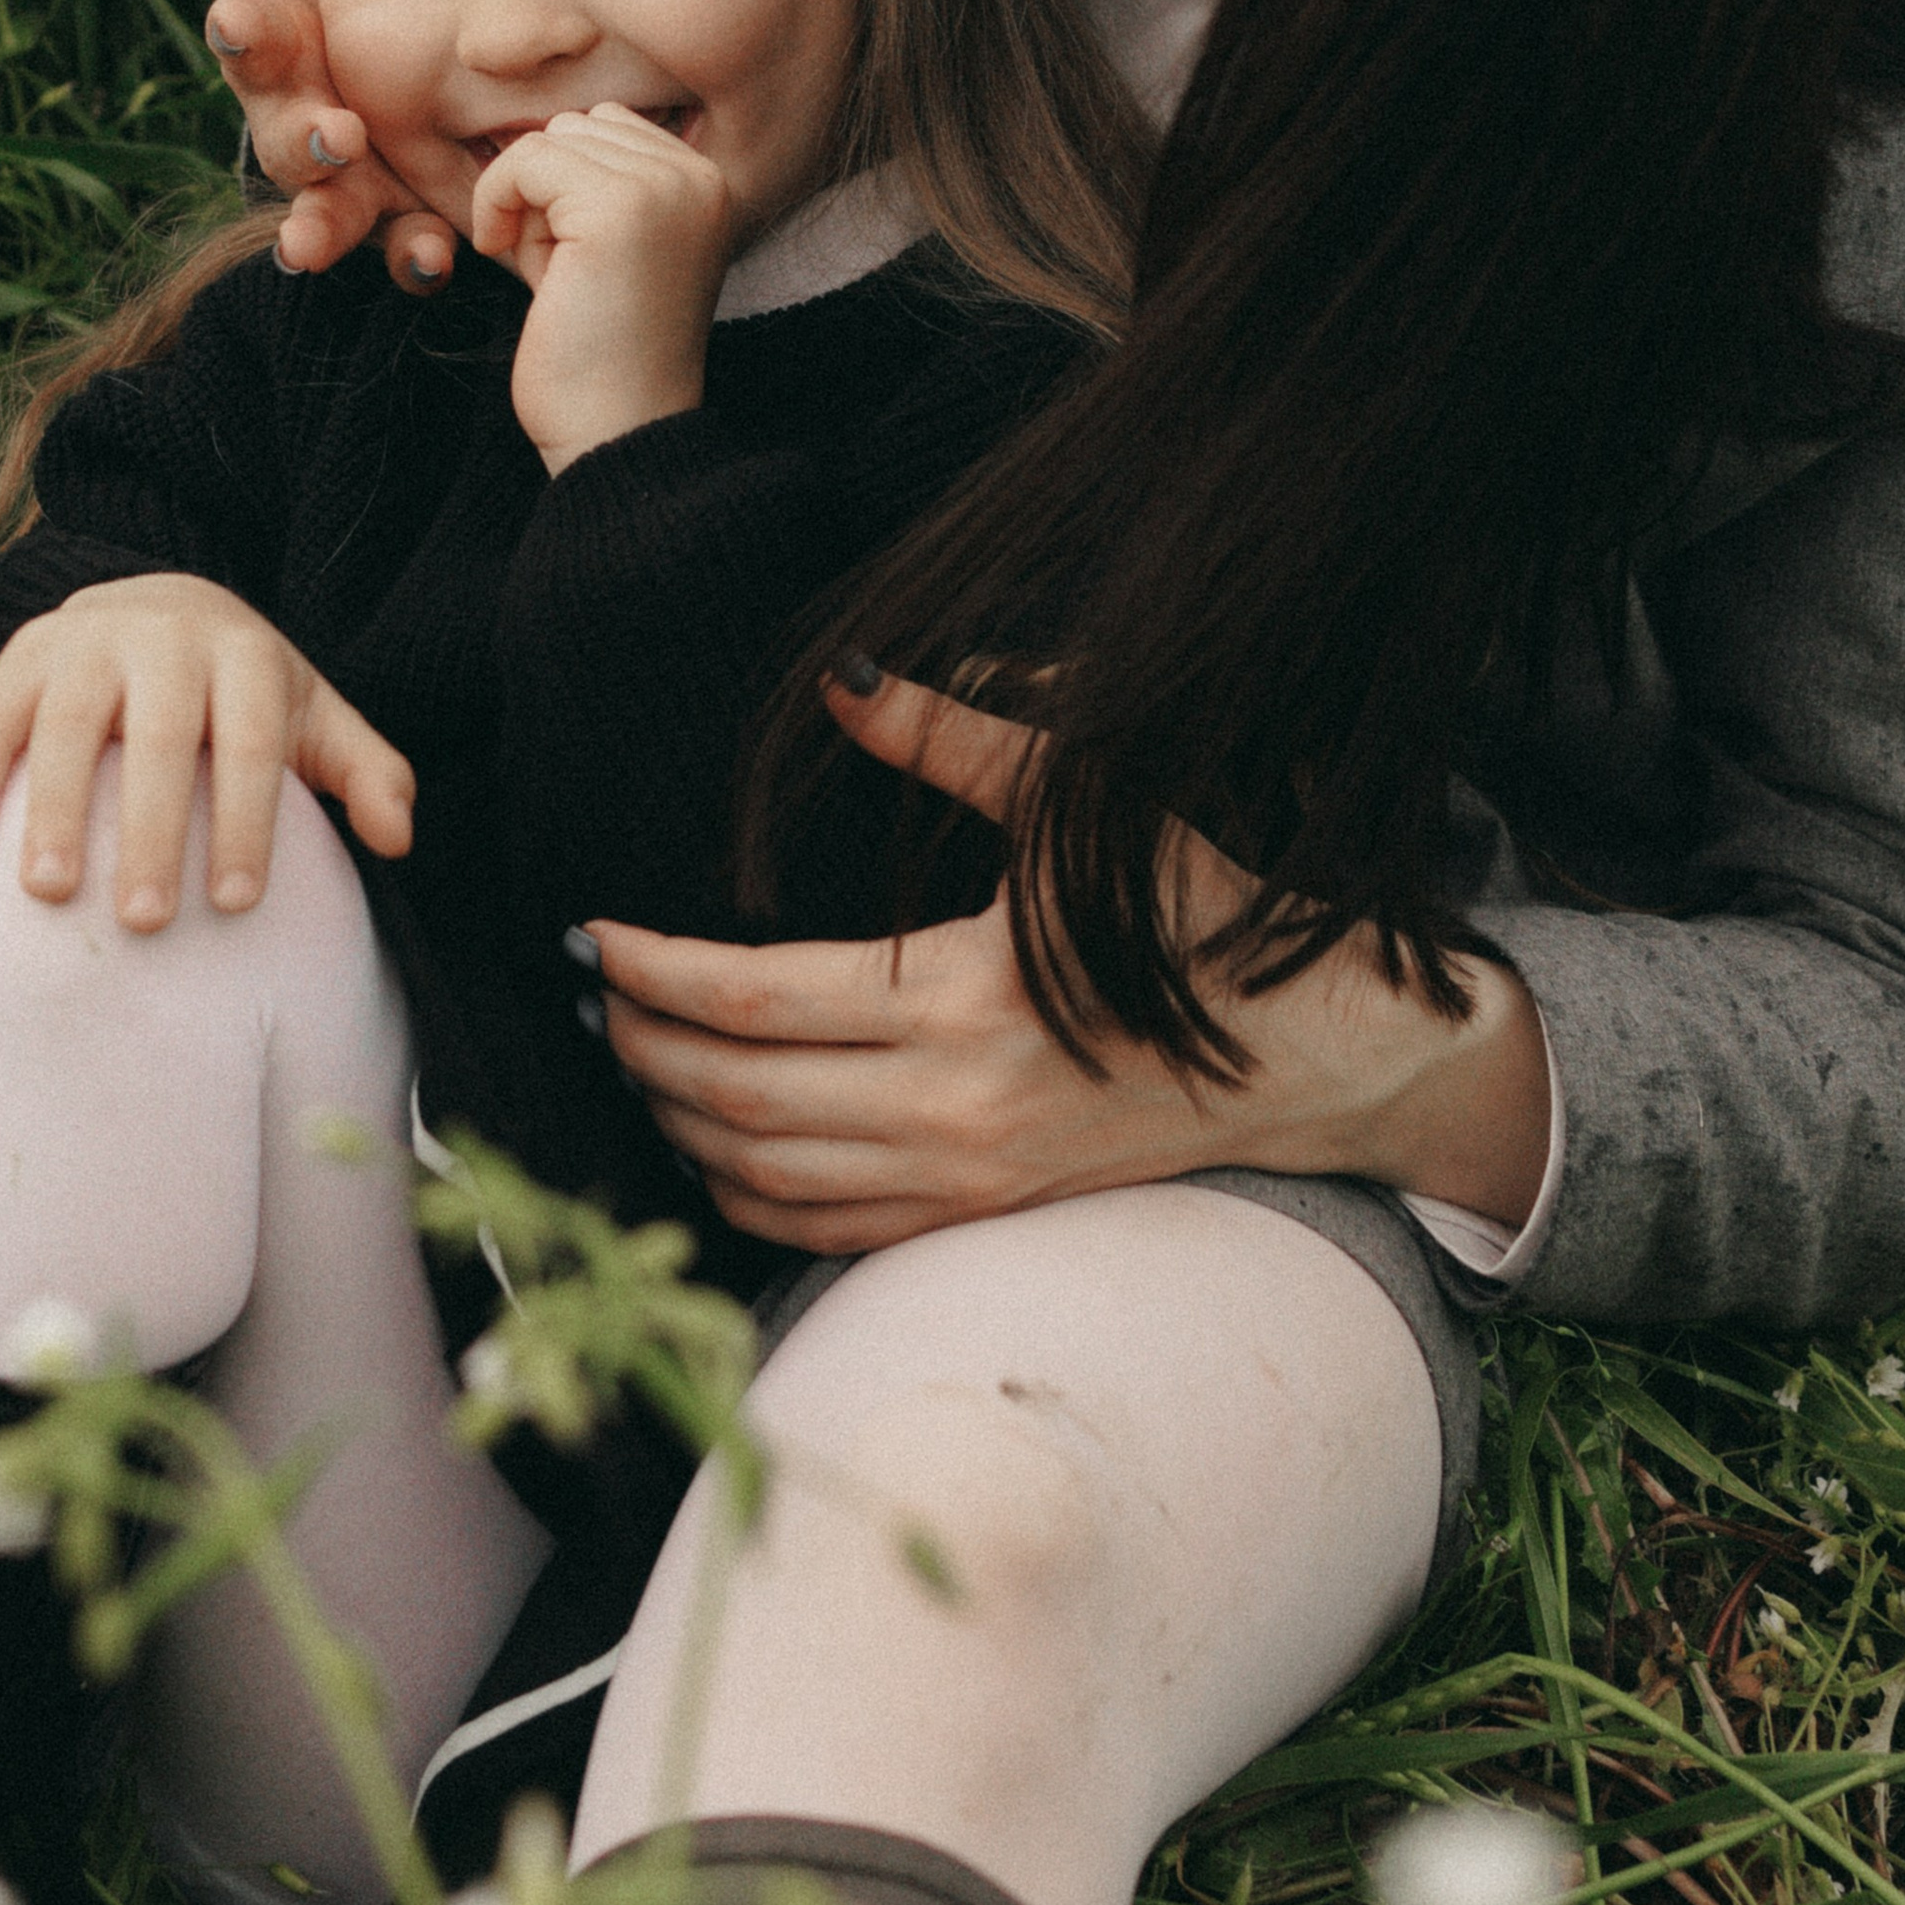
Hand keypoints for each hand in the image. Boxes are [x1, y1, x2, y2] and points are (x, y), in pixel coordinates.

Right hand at [0, 570, 413, 930]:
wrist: (155, 603)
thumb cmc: (242, 691)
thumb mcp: (312, 716)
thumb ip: (364, 771)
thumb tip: (398, 837)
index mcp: (242, 652)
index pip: (248, 741)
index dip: (245, 821)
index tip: (237, 904)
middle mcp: (161, 635)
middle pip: (157, 735)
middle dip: (152, 829)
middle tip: (147, 921)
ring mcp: (83, 640)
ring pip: (66, 723)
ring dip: (52, 807)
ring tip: (49, 892)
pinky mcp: (19, 655)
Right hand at [205, 0, 457, 294]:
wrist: (386, 59)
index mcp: (270, 5)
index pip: (245, 3)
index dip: (243, 24)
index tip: (248, 18)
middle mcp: (287, 83)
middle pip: (274, 109)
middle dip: (297, 127)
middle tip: (333, 133)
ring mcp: (326, 149)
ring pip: (314, 188)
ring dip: (321, 213)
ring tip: (327, 240)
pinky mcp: (376, 203)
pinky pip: (384, 236)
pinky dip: (403, 253)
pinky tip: (431, 263)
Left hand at [474, 101, 732, 471]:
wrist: (618, 435)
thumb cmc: (601, 356)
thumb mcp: (607, 251)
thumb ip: (588, 189)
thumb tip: (533, 136)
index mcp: (708, 186)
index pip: (610, 128)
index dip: (565, 185)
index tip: (563, 256)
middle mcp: (699, 177)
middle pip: (580, 127)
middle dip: (547, 191)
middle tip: (555, 268)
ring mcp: (664, 189)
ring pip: (551, 139)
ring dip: (525, 200)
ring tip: (548, 270)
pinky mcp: (619, 208)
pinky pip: (526, 160)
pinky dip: (495, 200)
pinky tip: (500, 253)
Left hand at [582, 667, 1551, 1250]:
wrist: (1315, 1055)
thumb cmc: (1201, 911)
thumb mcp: (1082, 805)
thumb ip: (953, 738)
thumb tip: (844, 676)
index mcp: (962, 1001)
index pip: (749, 998)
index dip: (650, 973)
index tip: (590, 937)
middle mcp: (951, 1110)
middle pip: (734, 1095)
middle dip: (639, 1048)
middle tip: (588, 998)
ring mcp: (966, 1181)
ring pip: (765, 1174)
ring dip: (678, 1123)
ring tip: (629, 1061)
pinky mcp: (983, 1218)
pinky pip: (824, 1228)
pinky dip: (744, 1193)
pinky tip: (710, 1145)